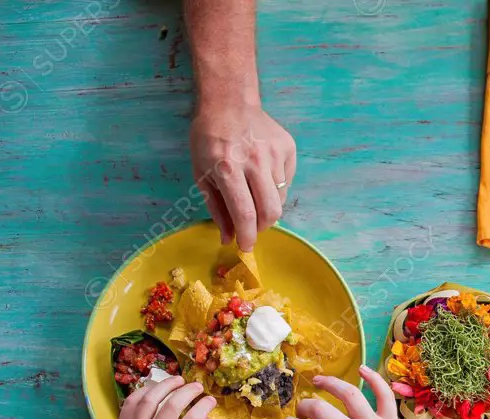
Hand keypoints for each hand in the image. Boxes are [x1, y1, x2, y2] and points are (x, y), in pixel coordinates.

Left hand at [97, 376, 215, 418]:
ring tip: (178, 380)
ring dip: (166, 385)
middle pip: (172, 405)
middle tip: (197, 386)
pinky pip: (131, 402)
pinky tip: (156, 388)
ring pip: (150, 398)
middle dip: (188, 391)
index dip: (204, 405)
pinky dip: (144, 391)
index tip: (210, 399)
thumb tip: (207, 417)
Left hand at [190, 102, 296, 251]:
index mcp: (228, 168)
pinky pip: (287, 180)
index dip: (248, 236)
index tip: (246, 247)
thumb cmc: (209, 138)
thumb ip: (217, 208)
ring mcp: (274, 153)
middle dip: (262, 227)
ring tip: (254, 195)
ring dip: (267, 206)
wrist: (230, 101)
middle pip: (271, 211)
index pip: (245, 213)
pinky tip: (262, 175)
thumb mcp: (202, 173)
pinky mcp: (288, 148)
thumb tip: (228, 238)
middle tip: (252, 226)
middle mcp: (254, 161)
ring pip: (280, 197)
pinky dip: (275, 187)